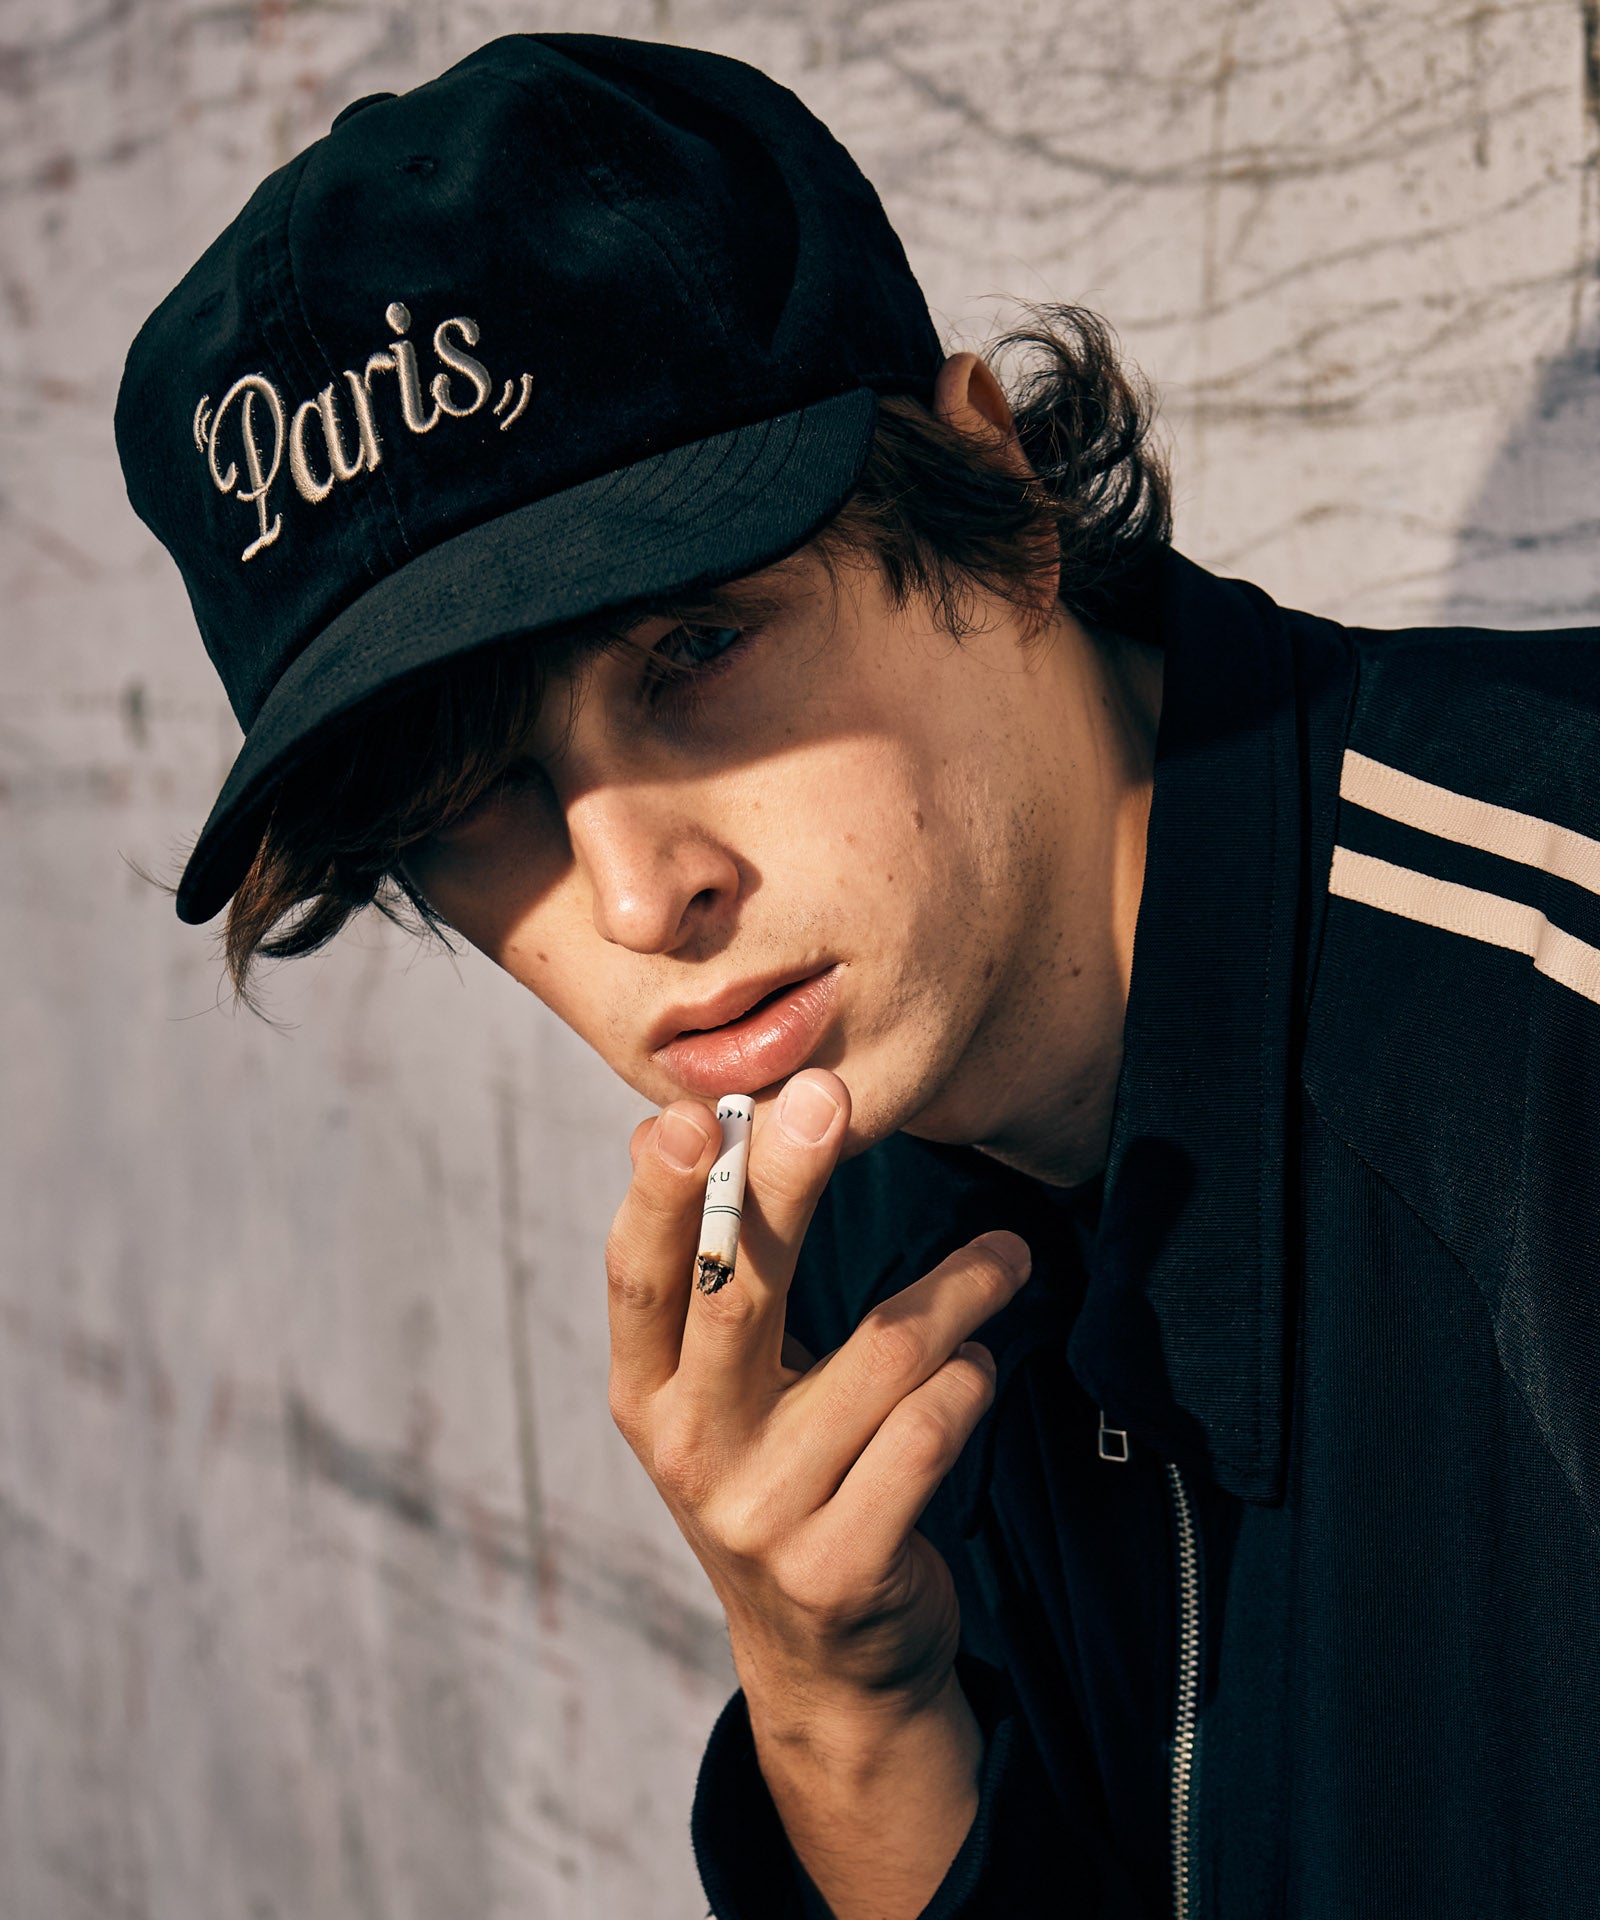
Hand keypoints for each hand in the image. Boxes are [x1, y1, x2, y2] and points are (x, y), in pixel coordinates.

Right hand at [604, 1068, 1030, 1737]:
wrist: (827, 1662)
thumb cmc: (782, 1475)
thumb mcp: (726, 1395)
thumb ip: (725, 1284)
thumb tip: (745, 1116)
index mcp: (644, 1391)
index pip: (639, 1274)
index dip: (659, 1192)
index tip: (696, 1110)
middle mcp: (684, 1449)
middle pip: (736, 1293)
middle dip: (786, 1185)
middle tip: (830, 1094)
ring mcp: (757, 1514)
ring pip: (879, 1356)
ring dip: (960, 1293)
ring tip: (1006, 1259)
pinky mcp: (838, 1565)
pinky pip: (929, 1432)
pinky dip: (971, 1383)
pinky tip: (980, 1370)